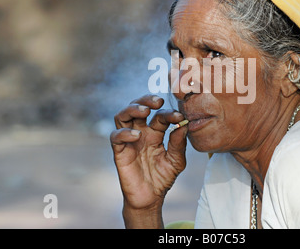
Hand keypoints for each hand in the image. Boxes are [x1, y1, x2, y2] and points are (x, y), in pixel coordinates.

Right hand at [110, 95, 187, 227]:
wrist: (151, 199)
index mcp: (155, 132)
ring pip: (123, 116)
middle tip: (158, 101)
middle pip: (138, 107)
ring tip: (145, 111)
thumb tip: (183, 125)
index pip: (160, 115)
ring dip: (132, 109)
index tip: (180, 116)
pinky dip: (124, 133)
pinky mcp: (120, 152)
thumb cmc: (163, 178)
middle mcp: (141, 133)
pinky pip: (116, 137)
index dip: (169, 113)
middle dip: (146, 100)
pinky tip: (137, 135)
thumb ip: (178, 144)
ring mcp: (129, 141)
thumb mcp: (176, 161)